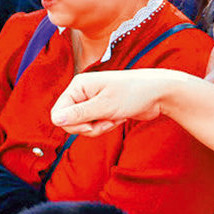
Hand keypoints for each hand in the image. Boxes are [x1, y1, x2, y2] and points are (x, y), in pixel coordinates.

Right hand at [49, 69, 185, 135]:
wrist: (159, 93)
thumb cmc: (133, 94)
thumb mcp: (104, 106)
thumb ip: (78, 114)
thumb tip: (54, 120)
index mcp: (78, 86)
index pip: (58, 112)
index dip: (71, 124)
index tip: (89, 127)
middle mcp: (82, 92)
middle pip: (69, 121)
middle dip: (88, 127)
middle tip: (106, 123)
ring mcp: (91, 100)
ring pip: (83, 125)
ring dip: (99, 127)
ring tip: (115, 119)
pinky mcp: (101, 108)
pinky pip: (94, 124)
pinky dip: (106, 126)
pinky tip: (118, 118)